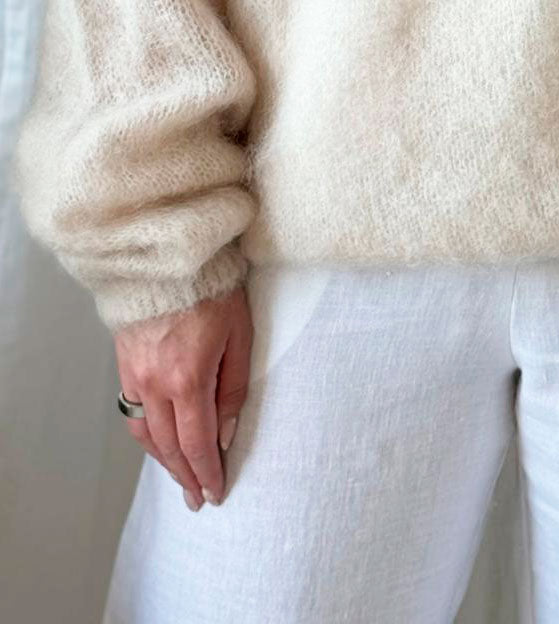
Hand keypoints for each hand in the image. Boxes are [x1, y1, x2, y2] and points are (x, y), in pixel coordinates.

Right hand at [114, 283, 252, 510]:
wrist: (170, 255)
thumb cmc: (215, 288)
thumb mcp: (239, 335)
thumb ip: (233, 387)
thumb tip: (226, 434)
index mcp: (187, 378)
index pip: (196, 443)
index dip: (205, 473)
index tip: (215, 494)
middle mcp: (155, 383)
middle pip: (169, 445)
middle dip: (185, 476)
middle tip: (198, 498)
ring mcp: (135, 374)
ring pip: (146, 433)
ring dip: (164, 459)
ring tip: (181, 476)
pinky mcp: (124, 363)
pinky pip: (133, 412)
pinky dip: (147, 434)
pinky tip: (159, 441)